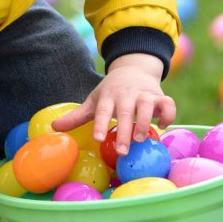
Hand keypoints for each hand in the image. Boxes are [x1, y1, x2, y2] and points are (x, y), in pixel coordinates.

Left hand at [52, 53, 175, 155]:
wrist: (132, 70)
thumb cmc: (110, 92)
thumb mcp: (93, 101)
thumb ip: (76, 116)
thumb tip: (53, 128)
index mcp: (108, 97)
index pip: (102, 111)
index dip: (100, 124)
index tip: (97, 138)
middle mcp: (126, 95)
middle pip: (125, 113)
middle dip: (124, 132)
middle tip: (121, 151)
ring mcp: (144, 95)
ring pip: (148, 107)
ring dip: (145, 122)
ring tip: (141, 139)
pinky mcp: (160, 96)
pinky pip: (168, 104)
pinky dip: (168, 115)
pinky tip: (162, 126)